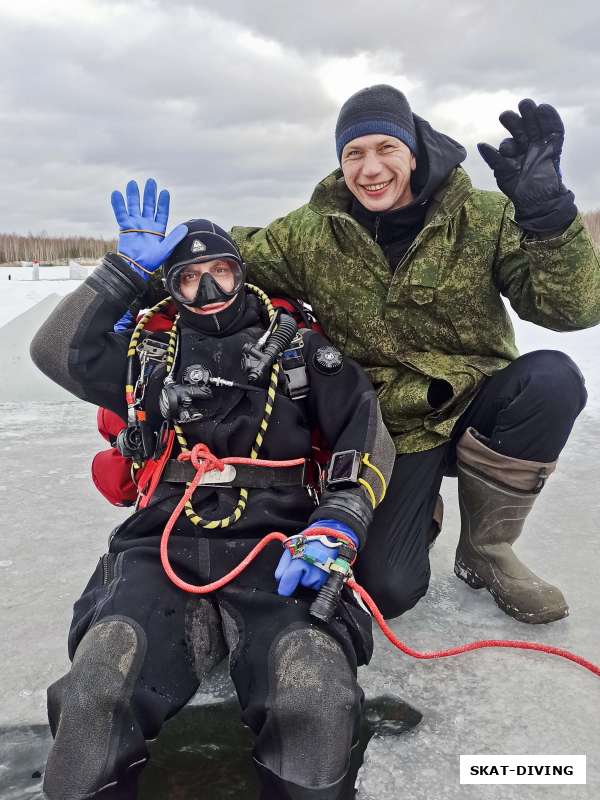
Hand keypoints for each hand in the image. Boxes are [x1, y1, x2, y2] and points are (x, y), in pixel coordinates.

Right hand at [111, 178, 187, 279]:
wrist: (136, 267)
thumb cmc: (151, 261)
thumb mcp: (165, 249)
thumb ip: (174, 238)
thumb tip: (185, 228)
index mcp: (158, 229)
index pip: (161, 212)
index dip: (163, 203)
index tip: (164, 192)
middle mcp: (147, 224)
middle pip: (148, 206)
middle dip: (149, 194)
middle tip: (151, 181)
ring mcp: (135, 225)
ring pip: (134, 206)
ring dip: (133, 195)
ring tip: (133, 183)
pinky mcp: (125, 228)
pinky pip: (121, 214)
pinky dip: (118, 204)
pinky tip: (116, 193)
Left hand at [275, 520, 358, 596]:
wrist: (332, 537)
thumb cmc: (311, 541)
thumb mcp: (293, 548)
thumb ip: (283, 564)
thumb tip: (279, 579)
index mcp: (301, 562)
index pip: (289, 581)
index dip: (284, 588)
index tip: (282, 591)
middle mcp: (313, 572)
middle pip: (300, 584)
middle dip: (299, 577)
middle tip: (304, 564)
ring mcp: (323, 578)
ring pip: (309, 584)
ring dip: (309, 577)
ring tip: (314, 564)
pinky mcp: (330, 580)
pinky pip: (318, 585)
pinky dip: (317, 579)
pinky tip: (320, 568)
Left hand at [478, 99, 575, 232]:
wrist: (540, 201)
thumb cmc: (520, 190)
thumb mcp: (504, 175)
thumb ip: (494, 160)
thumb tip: (480, 144)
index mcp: (514, 154)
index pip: (510, 142)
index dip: (507, 143)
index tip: (505, 150)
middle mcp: (527, 146)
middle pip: (522, 129)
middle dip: (516, 121)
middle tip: (507, 115)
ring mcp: (541, 145)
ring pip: (537, 126)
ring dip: (532, 115)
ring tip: (526, 104)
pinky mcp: (555, 146)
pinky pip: (555, 130)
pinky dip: (551, 118)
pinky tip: (544, 108)